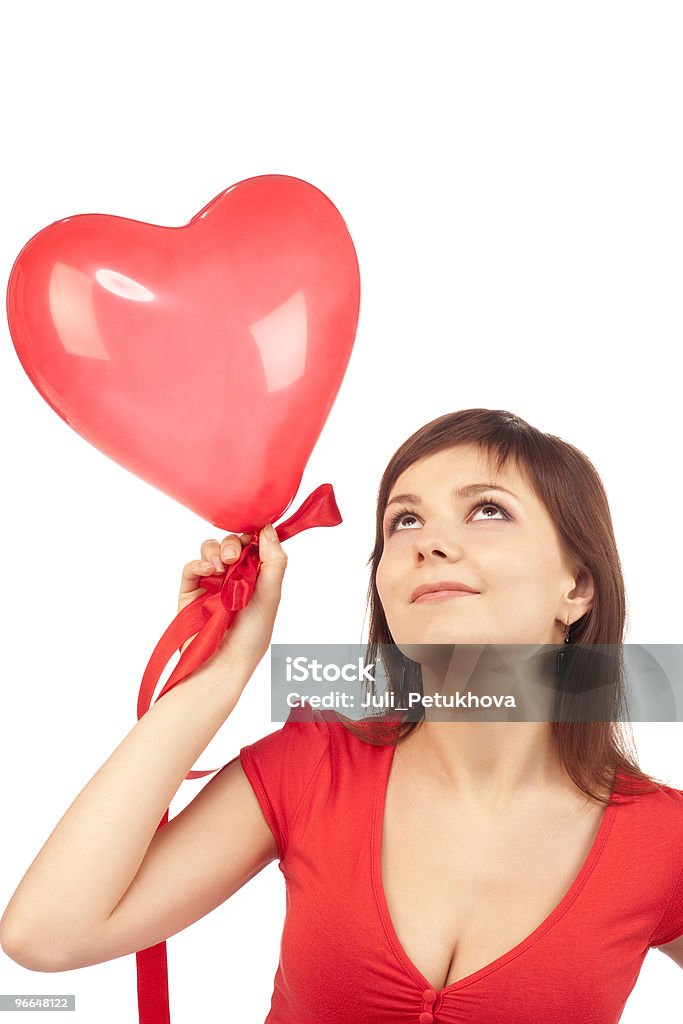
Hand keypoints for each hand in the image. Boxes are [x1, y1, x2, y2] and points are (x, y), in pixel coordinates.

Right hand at [177, 526, 287, 674]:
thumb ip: (274, 561)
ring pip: (210, 549)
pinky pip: (191, 566)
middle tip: (233, 558)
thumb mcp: (271, 595)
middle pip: (231, 542)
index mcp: (256, 575)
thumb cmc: (252, 635)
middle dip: (233, 543)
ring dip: (215, 551)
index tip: (254, 533)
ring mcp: (211, 582)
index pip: (253, 544)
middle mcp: (233, 576)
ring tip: (220, 567)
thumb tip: (269, 529)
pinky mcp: (191, 590)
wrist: (224, 662)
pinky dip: (198, 563)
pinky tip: (207, 571)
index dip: (253, 535)